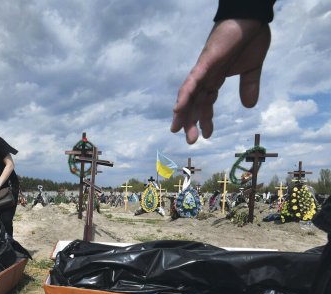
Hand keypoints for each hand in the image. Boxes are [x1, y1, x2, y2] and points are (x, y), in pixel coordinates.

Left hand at [171, 19, 270, 143]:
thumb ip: (249, 86)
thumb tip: (249, 106)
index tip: (206, 135)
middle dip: (191, 121)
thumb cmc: (250, 38)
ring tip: (177, 129)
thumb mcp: (252, 68)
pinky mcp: (206, 61)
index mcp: (216, 79)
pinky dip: (184, 94)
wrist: (251, 17)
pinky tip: (177, 108)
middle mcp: (206, 76)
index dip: (205, 119)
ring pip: (189, 95)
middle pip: (195, 103)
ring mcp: (204, 69)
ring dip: (183, 113)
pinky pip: (193, 80)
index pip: (206, 103)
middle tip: (189, 141)